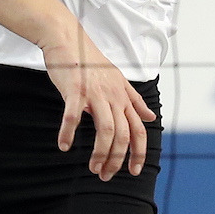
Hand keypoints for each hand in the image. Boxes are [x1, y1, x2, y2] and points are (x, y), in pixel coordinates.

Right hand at [41, 34, 155, 181]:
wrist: (68, 38)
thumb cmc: (89, 60)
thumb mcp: (118, 79)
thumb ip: (134, 100)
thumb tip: (150, 117)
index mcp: (123, 95)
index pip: (139, 129)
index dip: (139, 152)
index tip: (135, 170)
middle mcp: (113, 95)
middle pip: (123, 135)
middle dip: (117, 160)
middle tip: (106, 175)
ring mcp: (95, 92)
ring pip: (105, 130)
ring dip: (100, 153)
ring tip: (93, 168)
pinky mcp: (75, 89)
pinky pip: (73, 116)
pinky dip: (68, 133)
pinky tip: (64, 145)